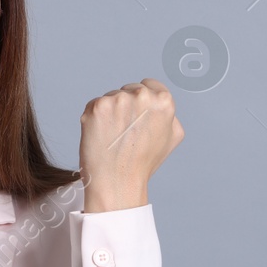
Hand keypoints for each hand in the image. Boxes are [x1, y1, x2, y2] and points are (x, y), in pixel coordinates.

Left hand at [78, 77, 183, 211]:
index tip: (137, 118)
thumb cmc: (144, 163)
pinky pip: (95, 105)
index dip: (142, 103)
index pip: (150, 85)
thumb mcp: (171, 137)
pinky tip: (101, 136)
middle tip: (125, 133)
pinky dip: (95, 119)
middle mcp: (142, 96)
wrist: (118, 181)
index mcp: (163, 100)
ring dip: (110, 112)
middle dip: (126, 106)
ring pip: (111, 97)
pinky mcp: (97, 106)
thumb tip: (161, 104)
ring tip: (114, 137)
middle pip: (129, 89)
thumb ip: (170, 115)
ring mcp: (118, 99)